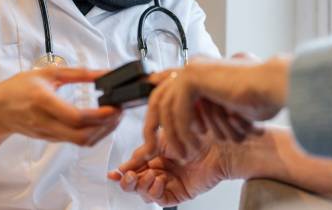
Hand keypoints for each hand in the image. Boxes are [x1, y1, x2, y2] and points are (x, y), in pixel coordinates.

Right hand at [0, 67, 120, 145]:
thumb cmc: (19, 88)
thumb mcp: (48, 73)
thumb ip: (78, 74)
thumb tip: (104, 72)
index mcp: (44, 103)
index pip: (75, 117)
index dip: (98, 116)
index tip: (115, 106)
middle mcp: (47, 123)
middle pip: (82, 136)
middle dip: (106, 127)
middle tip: (120, 111)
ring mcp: (50, 134)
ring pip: (82, 142)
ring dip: (103, 131)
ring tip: (115, 115)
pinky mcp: (53, 139)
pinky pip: (77, 141)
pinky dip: (94, 133)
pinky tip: (101, 121)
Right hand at [107, 131, 230, 206]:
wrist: (218, 143)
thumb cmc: (196, 133)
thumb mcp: (163, 138)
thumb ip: (144, 150)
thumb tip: (127, 161)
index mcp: (157, 155)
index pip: (135, 166)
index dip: (122, 171)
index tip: (112, 173)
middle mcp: (163, 169)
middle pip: (137, 182)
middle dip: (129, 181)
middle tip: (128, 176)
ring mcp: (171, 182)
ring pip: (146, 192)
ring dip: (141, 186)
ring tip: (147, 176)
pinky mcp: (180, 192)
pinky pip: (161, 199)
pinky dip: (154, 192)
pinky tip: (157, 181)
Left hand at [143, 55, 289, 159]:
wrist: (271, 87)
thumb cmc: (256, 98)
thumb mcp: (223, 105)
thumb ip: (205, 108)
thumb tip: (194, 122)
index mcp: (197, 71)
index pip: (164, 89)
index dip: (156, 111)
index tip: (150, 133)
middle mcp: (191, 67)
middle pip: (158, 98)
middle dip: (153, 126)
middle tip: (153, 149)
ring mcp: (191, 69)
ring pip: (167, 107)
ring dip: (174, 135)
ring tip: (184, 154)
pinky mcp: (194, 77)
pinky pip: (178, 109)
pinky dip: (183, 131)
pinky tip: (194, 144)